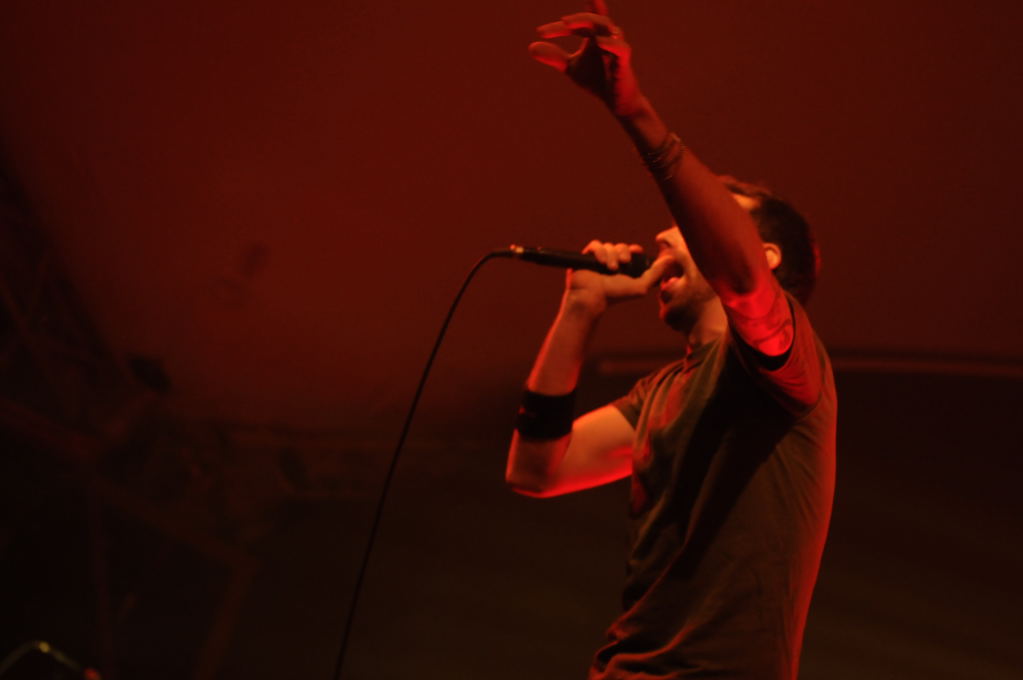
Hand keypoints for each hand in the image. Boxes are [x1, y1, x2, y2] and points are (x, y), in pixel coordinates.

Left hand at [529, 1, 642, 116]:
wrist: (617, 102)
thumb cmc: (596, 80)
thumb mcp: (571, 68)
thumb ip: (555, 57)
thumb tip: (531, 48)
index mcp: (593, 35)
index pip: (576, 23)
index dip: (558, 27)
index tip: (539, 32)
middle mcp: (605, 36)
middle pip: (593, 18)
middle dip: (577, 18)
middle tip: (561, 21)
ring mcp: (616, 47)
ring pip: (607, 26)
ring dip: (588, 22)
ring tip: (568, 23)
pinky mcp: (624, 61)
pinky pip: (620, 48)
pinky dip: (610, 43)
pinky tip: (598, 42)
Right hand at [563, 241, 669, 315]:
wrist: (592, 298)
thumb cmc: (615, 295)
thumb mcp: (640, 286)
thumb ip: (656, 274)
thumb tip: (670, 259)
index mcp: (624, 267)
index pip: (631, 250)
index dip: (633, 250)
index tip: (634, 253)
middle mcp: (612, 261)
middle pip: (621, 246)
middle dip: (622, 253)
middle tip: (622, 265)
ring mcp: (599, 259)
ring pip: (608, 245)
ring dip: (611, 256)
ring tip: (610, 269)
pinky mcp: (586, 256)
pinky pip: (595, 245)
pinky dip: (599, 251)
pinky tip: (600, 262)